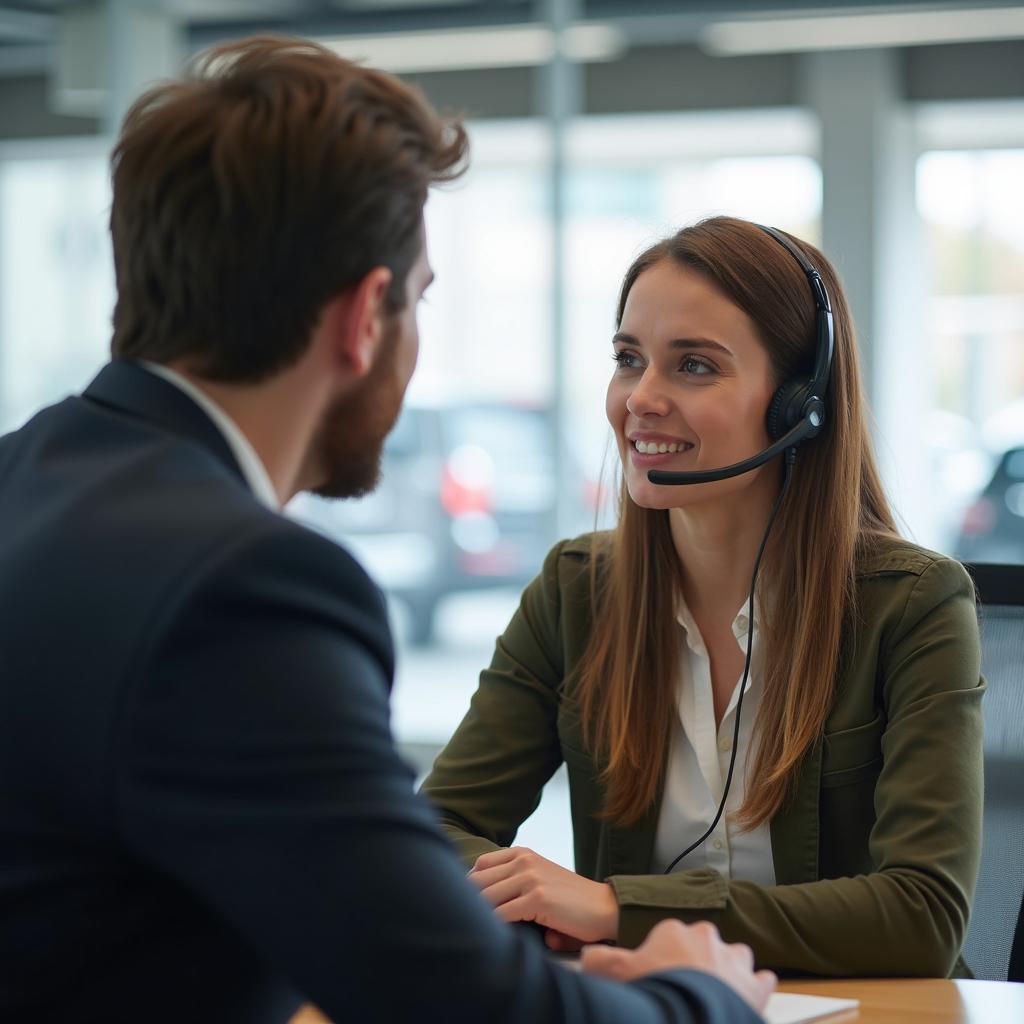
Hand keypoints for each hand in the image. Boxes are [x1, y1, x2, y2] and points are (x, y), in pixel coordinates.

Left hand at [469, 846, 618, 943]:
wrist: (604, 907)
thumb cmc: (569, 899)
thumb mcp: (539, 878)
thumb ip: (512, 880)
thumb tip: (475, 903)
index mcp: (522, 854)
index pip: (480, 866)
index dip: (470, 887)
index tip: (467, 906)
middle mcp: (523, 861)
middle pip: (478, 882)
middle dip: (467, 904)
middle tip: (465, 924)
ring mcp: (530, 878)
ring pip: (486, 898)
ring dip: (478, 918)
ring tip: (475, 934)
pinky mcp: (537, 899)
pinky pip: (502, 914)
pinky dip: (494, 927)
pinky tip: (494, 938)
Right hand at [580, 919, 775, 1014]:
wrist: (692, 1018)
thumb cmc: (656, 993)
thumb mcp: (616, 973)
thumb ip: (599, 960)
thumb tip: (587, 956)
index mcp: (674, 930)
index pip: (666, 937)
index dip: (660, 959)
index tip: (657, 978)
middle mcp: (707, 937)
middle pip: (700, 944)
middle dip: (694, 962)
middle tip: (682, 989)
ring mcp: (734, 960)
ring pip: (734, 958)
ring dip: (727, 971)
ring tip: (714, 993)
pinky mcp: (755, 985)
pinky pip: (761, 980)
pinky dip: (755, 988)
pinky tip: (744, 999)